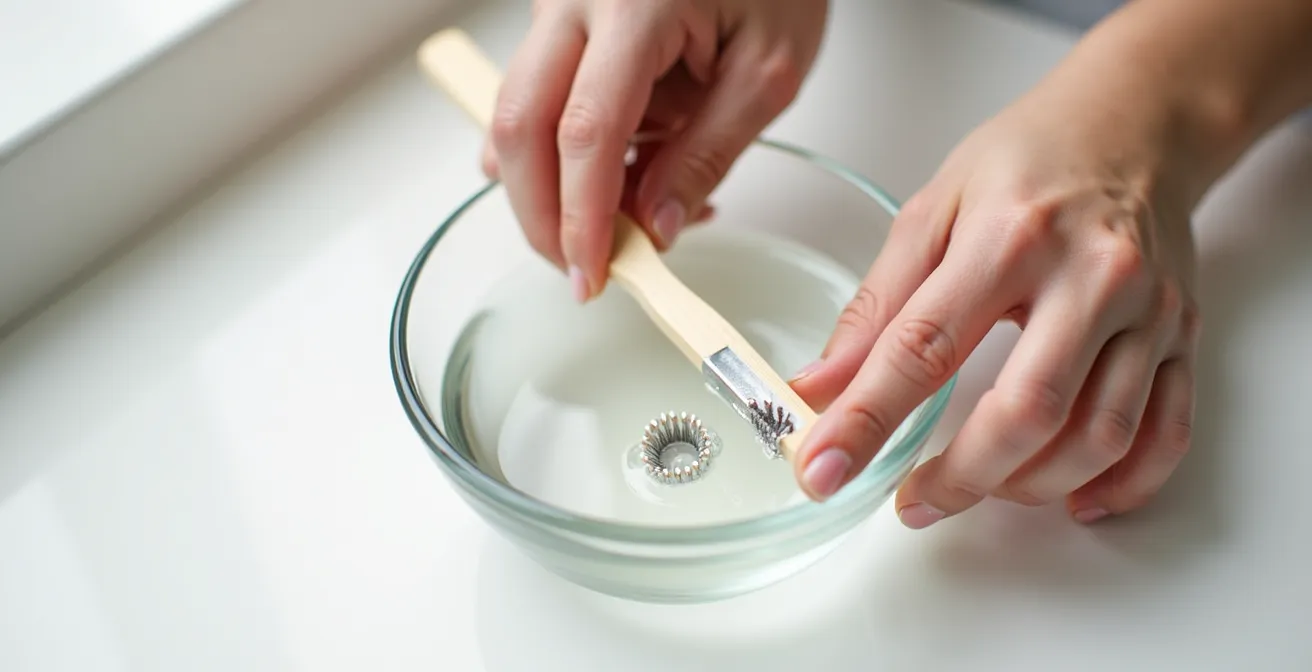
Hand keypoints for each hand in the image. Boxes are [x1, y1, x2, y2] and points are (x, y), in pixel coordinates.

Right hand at [484, 0, 827, 300]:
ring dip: (553, 189)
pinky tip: (619, 179)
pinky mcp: (557, 26)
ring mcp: (556, 9)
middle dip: (542, 215)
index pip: (586, 130)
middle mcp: (575, 0)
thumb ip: (708, 154)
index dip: (582, 215)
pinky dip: (562, 158)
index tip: (593, 275)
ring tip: (628, 219)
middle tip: (585, 271)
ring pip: (516, 117)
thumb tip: (653, 228)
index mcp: (635, 4)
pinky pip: (536, 102)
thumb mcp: (768, 73)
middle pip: (520, 126)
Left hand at [789, 78, 1202, 527]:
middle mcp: (1089, 277)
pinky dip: (1120, 485)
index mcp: (1008, 239)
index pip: (922, 350)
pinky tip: (1070, 497)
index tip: (825, 470)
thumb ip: (875, 306)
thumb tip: (818, 386)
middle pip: (1027, 411)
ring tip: (979, 486)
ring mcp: (1147, 311)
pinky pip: (1164, 434)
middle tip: (912, 501)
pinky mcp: (1183, 336)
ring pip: (1099, 436)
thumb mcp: (930, 211)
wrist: (1135, 123)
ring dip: (1030, 486)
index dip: (866, 420)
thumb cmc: (1027, 162)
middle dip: (960, 477)